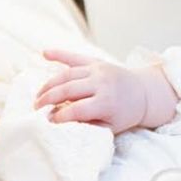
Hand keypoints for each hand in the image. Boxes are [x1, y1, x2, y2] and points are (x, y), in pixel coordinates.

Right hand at [36, 49, 178, 132]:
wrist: (144, 93)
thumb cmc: (125, 114)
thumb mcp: (110, 127)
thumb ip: (87, 125)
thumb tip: (59, 122)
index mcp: (107, 102)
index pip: (76, 109)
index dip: (59, 116)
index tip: (50, 122)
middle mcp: (102, 83)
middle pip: (67, 89)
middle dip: (48, 99)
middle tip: (37, 108)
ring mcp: (99, 70)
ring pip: (67, 74)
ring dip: (49, 84)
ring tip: (39, 96)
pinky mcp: (97, 62)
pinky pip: (75, 57)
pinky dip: (60, 54)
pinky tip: (45, 53)